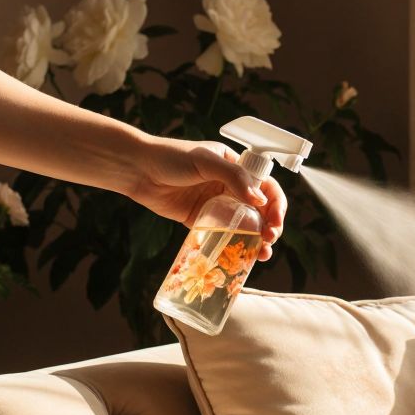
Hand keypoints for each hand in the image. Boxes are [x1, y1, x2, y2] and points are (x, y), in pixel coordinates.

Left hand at [127, 139, 286, 260]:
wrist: (137, 170)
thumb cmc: (170, 157)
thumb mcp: (205, 160)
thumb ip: (234, 176)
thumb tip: (260, 200)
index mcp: (236, 167)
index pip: (267, 186)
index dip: (276, 205)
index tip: (275, 222)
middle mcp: (230, 186)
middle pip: (261, 210)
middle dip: (270, 227)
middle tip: (269, 240)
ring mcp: (216, 204)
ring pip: (245, 225)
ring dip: (257, 240)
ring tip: (262, 255)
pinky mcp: (201, 220)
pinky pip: (223, 235)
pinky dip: (234, 246)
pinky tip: (240, 257)